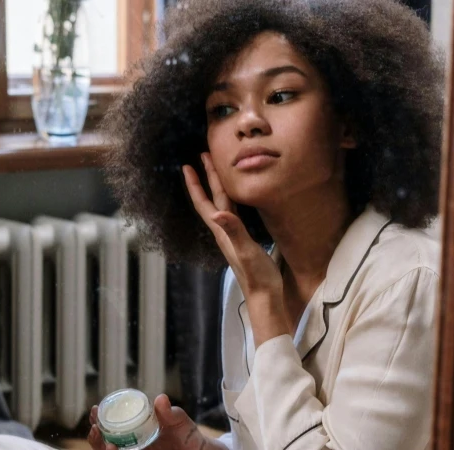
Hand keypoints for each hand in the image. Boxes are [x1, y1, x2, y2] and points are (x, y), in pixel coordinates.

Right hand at [87, 394, 225, 449]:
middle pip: (104, 445)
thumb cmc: (188, 436)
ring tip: (107, 445)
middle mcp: (131, 447)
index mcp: (135, 433)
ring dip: (102, 449)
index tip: (94, 411)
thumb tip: (160, 398)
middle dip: (95, 438)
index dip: (98, 421)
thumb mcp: (179, 422)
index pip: (110, 428)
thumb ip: (171, 413)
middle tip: (94, 428)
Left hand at [183, 153, 289, 344]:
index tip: (188, 165)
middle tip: (203, 156)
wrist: (265, 297)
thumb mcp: (246, 251)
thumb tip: (217, 213)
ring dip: (218, 188)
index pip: (206, 203)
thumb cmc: (256, 276)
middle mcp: (224, 232)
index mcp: (222, 232)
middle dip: (207, 178)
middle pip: (212, 200)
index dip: (196, 185)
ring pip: (222, 206)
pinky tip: (237, 199)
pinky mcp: (244, 241)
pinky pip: (234, 214)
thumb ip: (233, 231)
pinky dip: (233, 201)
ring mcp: (233, 237)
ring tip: (218, 172)